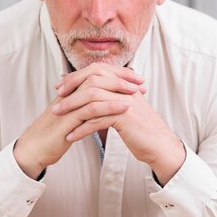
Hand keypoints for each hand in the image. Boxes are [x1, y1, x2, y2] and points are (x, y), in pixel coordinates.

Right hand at [13, 64, 144, 178]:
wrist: (35, 149)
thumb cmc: (54, 135)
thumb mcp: (73, 117)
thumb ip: (86, 108)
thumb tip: (104, 103)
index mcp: (72, 91)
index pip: (97, 73)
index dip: (117, 73)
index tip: (136, 78)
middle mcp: (70, 93)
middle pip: (97, 74)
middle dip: (121, 76)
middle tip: (140, 81)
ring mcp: (68, 105)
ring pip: (95, 88)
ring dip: (117, 88)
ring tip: (135, 92)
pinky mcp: (68, 119)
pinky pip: (90, 109)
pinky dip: (109, 106)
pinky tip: (124, 107)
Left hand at [53, 63, 184, 183]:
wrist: (160, 145)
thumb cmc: (141, 129)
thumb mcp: (125, 107)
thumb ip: (112, 97)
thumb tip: (92, 92)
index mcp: (124, 84)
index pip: (96, 71)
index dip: (76, 77)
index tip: (61, 88)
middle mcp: (125, 89)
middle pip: (92, 81)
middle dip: (71, 90)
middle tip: (56, 100)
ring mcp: (125, 102)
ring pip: (92, 100)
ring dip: (71, 108)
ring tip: (57, 117)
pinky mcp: (124, 118)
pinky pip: (97, 120)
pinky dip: (81, 129)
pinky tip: (71, 136)